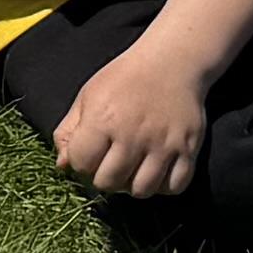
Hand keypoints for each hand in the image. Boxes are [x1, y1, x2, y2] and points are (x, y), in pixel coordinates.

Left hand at [51, 38, 215, 196]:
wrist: (172, 62)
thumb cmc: (124, 79)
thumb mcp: (87, 97)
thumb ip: (69, 131)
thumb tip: (63, 165)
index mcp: (103, 120)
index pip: (81, 164)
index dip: (81, 163)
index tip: (89, 153)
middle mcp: (134, 135)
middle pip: (109, 182)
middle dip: (103, 178)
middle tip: (110, 164)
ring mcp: (164, 144)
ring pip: (142, 190)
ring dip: (132, 186)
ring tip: (132, 170)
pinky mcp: (189, 148)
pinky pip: (175, 186)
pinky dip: (164, 186)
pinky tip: (156, 171)